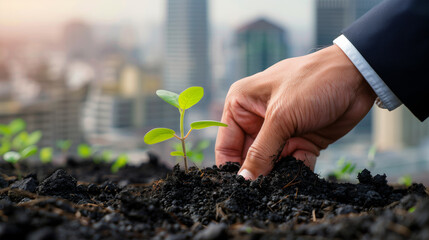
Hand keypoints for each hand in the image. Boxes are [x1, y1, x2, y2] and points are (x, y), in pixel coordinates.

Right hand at [215, 45, 375, 179]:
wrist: (357, 77)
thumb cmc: (313, 83)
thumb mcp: (282, 117)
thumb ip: (261, 152)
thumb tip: (243, 181)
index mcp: (241, 105)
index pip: (226, 145)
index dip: (231, 168)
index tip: (238, 190)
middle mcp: (256, 119)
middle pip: (249, 158)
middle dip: (257, 173)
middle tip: (262, 191)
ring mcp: (280, 132)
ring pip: (271, 164)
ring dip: (278, 174)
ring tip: (283, 183)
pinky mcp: (300, 141)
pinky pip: (292, 164)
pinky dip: (297, 171)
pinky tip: (301, 172)